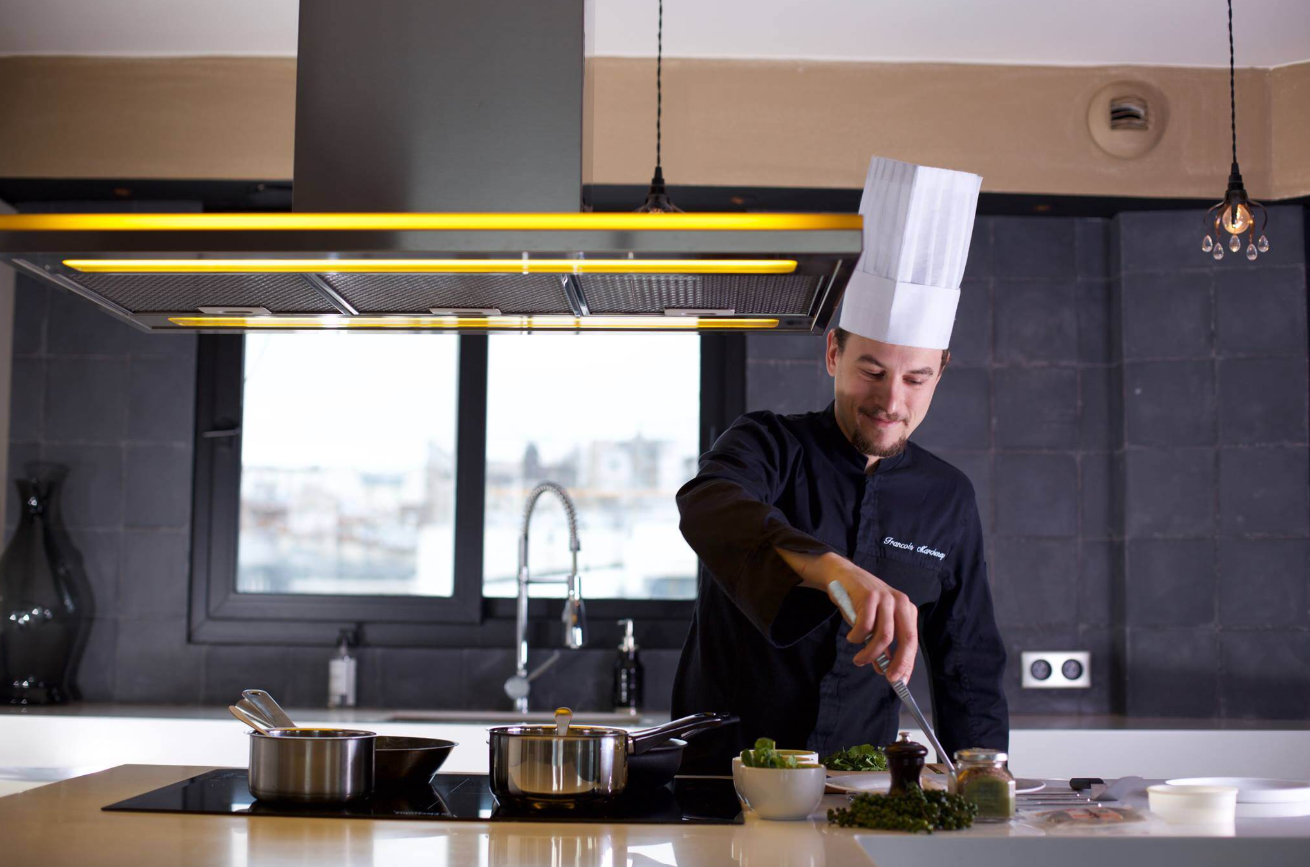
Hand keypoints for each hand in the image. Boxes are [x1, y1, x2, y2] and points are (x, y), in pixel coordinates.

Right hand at [776, 548, 917, 683]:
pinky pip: (865, 625)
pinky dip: (857, 637)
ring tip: (859, 660)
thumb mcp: (875, 624)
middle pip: (906, 638)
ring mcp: (886, 598)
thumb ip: (881, 645)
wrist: (842, 575)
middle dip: (897, 662)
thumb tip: (885, 670)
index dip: (908, 663)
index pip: (912, 641)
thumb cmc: (860, 603)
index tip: (901, 681)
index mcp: (907, 610)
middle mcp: (901, 603)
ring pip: (884, 635)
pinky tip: (851, 638)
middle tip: (887, 677)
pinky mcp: (870, 595)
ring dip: (870, 653)